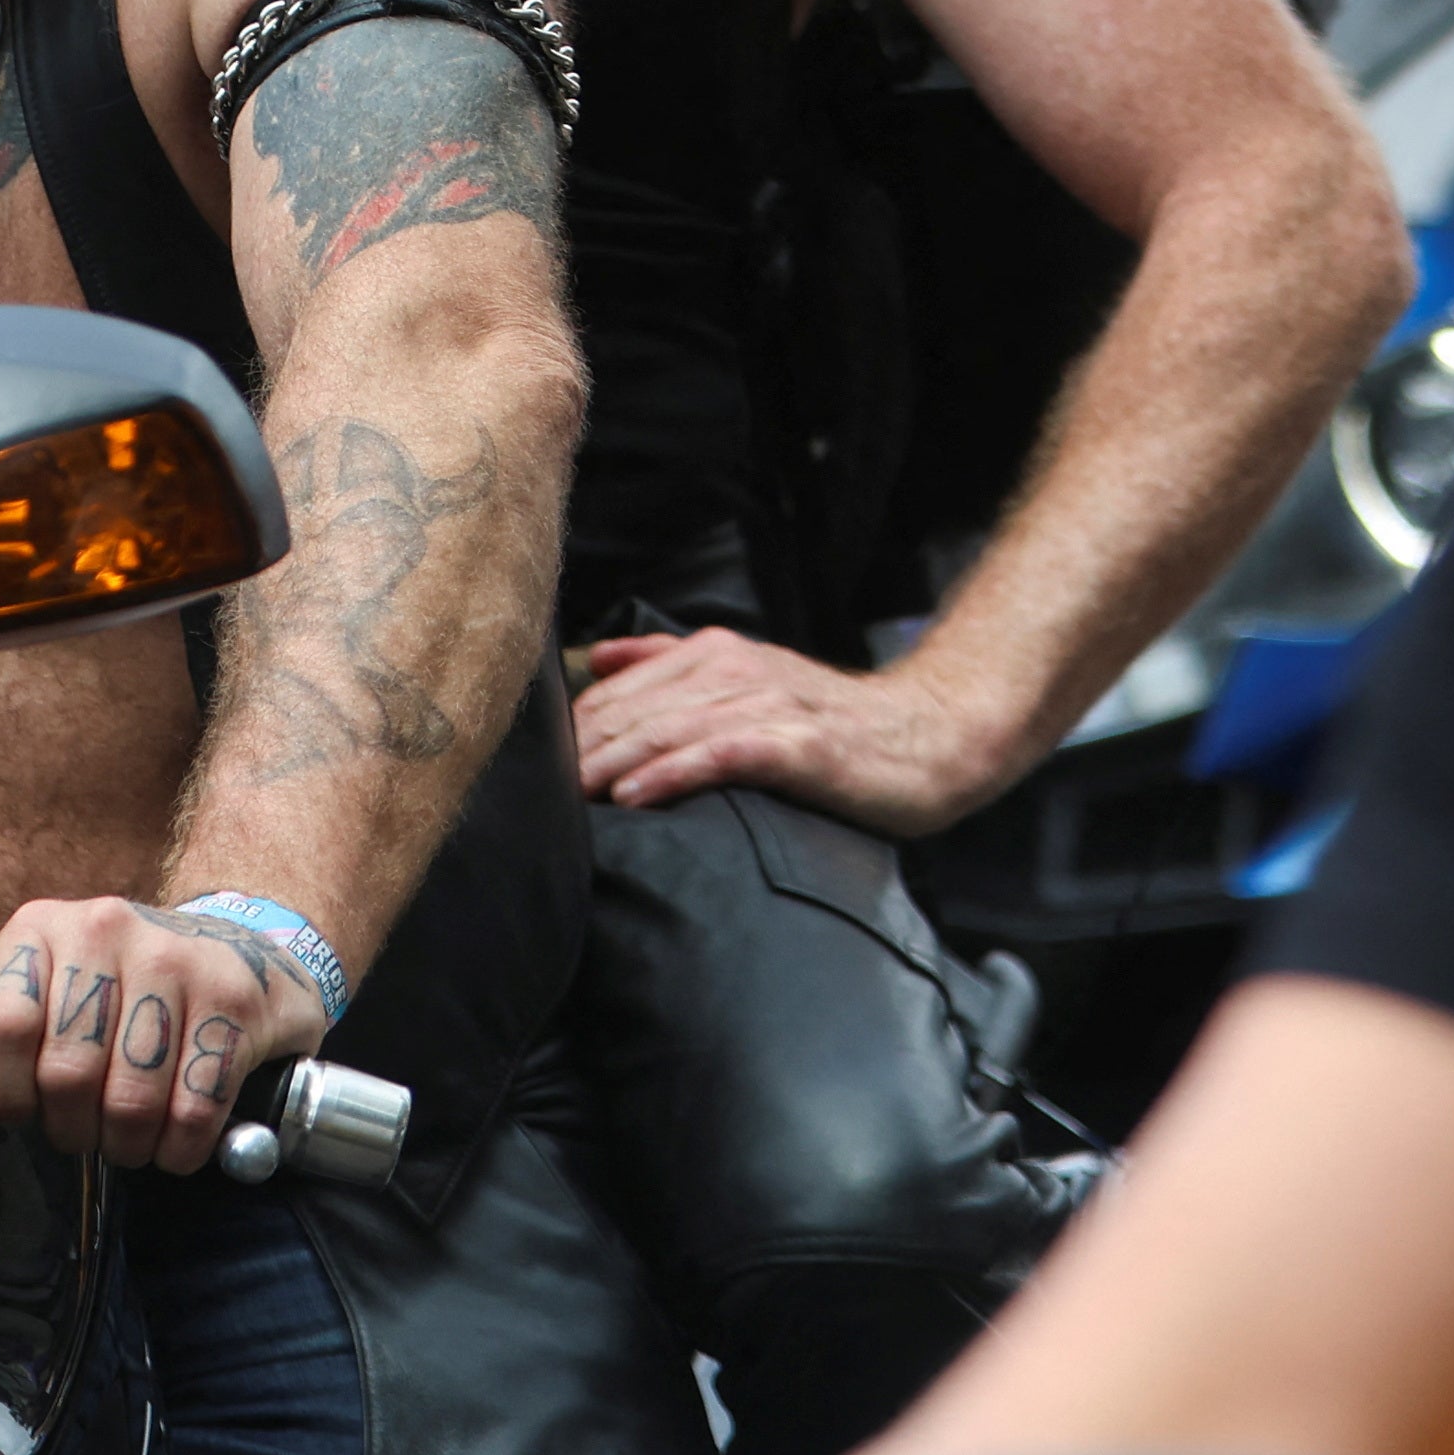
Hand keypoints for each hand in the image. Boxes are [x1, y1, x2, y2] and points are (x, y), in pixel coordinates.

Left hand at [0, 895, 322, 1174]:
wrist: (235, 954)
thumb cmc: (126, 988)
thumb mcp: (48, 1003)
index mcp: (42, 929)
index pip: (1, 1024)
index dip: (3, 1089)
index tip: (21, 1109)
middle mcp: (105, 931)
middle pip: (66, 1075)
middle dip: (71, 1128)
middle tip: (83, 1128)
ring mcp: (175, 961)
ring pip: (130, 1102)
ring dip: (126, 1145)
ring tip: (127, 1135)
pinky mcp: (232, 1001)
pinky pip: (193, 1112)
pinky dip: (178, 1149)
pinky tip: (173, 1138)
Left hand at [569, 625, 1025, 834]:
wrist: (930, 738)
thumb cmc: (835, 725)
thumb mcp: (749, 682)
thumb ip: (670, 664)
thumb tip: (596, 659)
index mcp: (712, 655)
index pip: (616, 693)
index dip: (570, 734)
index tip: (525, 770)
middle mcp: (731, 670)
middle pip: (631, 712)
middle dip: (574, 754)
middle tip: (523, 795)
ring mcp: (765, 704)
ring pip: (664, 731)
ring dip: (607, 765)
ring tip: (563, 799)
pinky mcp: (796, 745)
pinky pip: (719, 754)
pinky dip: (672, 774)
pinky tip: (634, 797)